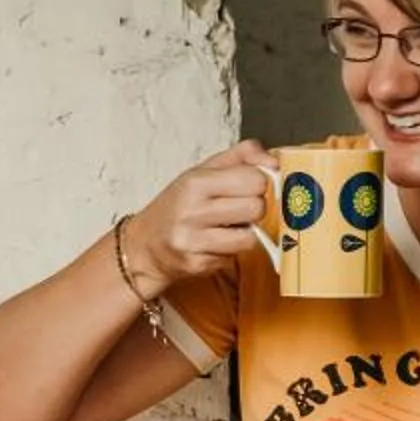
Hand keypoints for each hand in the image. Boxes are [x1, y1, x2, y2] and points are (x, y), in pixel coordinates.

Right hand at [126, 142, 273, 289]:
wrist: (144, 245)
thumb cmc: (177, 205)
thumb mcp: (203, 171)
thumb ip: (241, 156)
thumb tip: (274, 162)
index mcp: (196, 182)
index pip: (254, 179)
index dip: (259, 184)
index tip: (249, 187)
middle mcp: (192, 211)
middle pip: (256, 208)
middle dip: (253, 210)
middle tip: (237, 210)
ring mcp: (193, 240)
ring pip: (250, 237)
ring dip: (244, 233)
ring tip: (226, 228)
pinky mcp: (197, 264)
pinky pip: (234, 257)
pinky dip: (229, 251)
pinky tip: (213, 243)